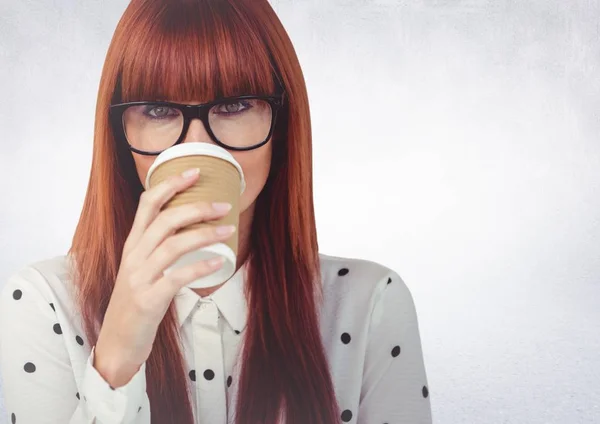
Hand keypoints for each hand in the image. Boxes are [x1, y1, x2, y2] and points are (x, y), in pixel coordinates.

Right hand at [93, 168, 235, 386]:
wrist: (118, 341)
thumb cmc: (136, 301)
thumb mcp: (142, 267)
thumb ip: (159, 246)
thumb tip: (192, 225)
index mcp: (133, 244)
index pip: (147, 203)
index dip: (170, 184)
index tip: (195, 172)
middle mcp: (134, 256)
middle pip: (164, 220)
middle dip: (196, 207)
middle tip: (224, 205)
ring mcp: (139, 278)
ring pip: (173, 245)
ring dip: (205, 234)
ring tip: (229, 230)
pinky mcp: (149, 300)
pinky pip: (177, 278)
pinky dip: (200, 267)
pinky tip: (219, 261)